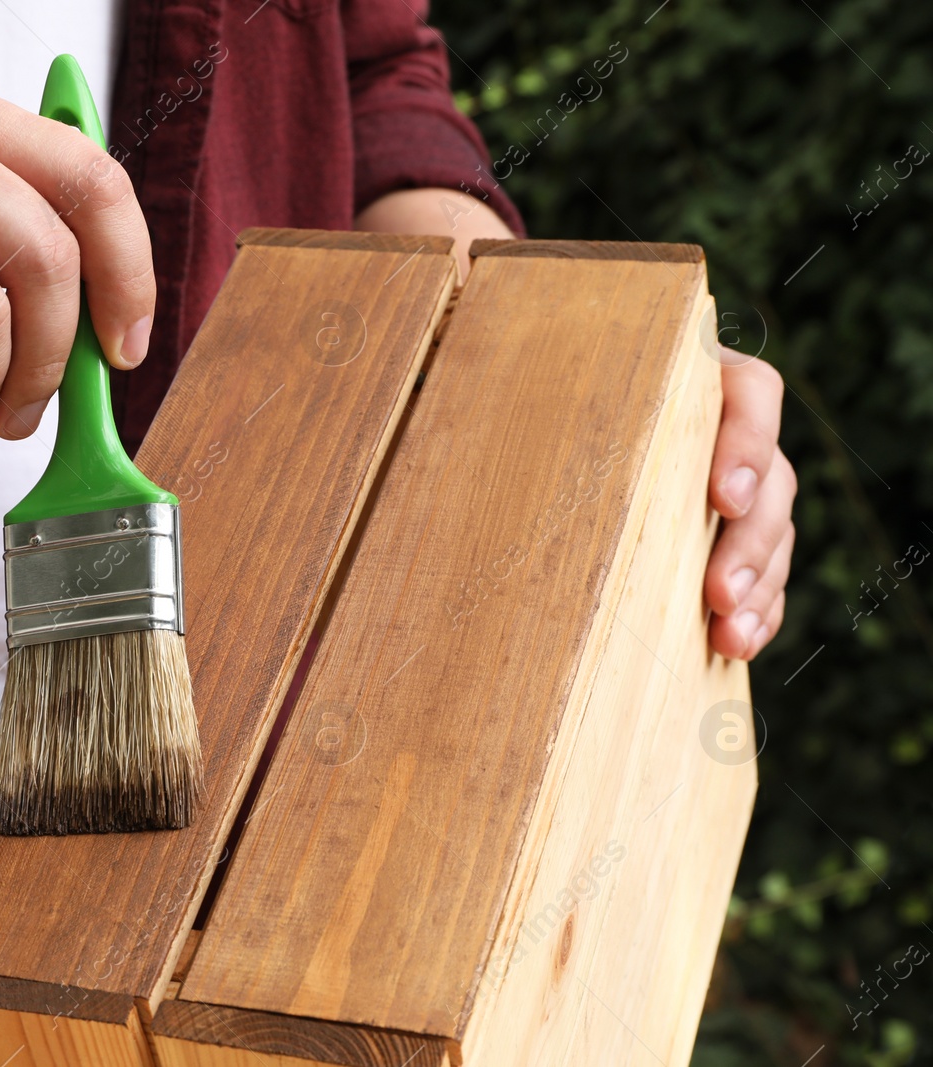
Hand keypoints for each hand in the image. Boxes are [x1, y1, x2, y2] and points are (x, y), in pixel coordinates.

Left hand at [356, 190, 795, 659]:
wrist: (493, 392)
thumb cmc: (490, 365)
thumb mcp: (488, 349)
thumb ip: (471, 345)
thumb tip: (419, 326)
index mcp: (676, 365)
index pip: (747, 389)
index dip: (747, 440)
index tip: (720, 497)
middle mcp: (709, 421)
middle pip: (769, 474)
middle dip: (754, 540)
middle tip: (718, 594)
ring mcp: (714, 478)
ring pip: (768, 528)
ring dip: (760, 583)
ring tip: (728, 636)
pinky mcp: (706, 532)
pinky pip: (755, 570)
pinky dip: (754, 608)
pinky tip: (732, 646)